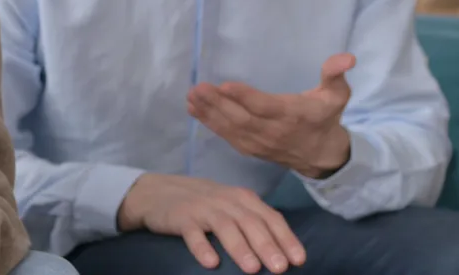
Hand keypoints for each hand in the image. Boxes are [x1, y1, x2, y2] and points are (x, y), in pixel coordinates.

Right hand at [117, 174, 303, 272]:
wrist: (159, 192)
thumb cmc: (205, 204)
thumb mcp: (231, 207)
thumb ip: (253, 222)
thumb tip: (282, 250)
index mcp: (243, 199)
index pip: (270, 218)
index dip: (286, 238)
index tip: (298, 260)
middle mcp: (226, 201)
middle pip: (251, 223)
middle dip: (267, 246)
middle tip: (279, 268)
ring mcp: (203, 208)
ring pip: (226, 227)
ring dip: (240, 247)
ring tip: (252, 269)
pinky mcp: (182, 217)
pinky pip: (193, 233)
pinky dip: (202, 248)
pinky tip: (211, 263)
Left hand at [188, 54, 355, 178]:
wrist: (321, 156)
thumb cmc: (325, 118)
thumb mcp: (337, 95)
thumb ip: (336, 75)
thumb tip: (347, 57)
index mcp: (292, 116)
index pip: (265, 107)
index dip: (246, 98)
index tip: (225, 85)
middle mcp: (273, 132)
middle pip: (242, 119)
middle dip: (218, 104)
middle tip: (198, 88)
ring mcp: (259, 143)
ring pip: (231, 128)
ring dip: (209, 113)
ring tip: (191, 96)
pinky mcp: (249, 148)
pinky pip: (227, 136)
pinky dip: (209, 123)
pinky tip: (194, 109)